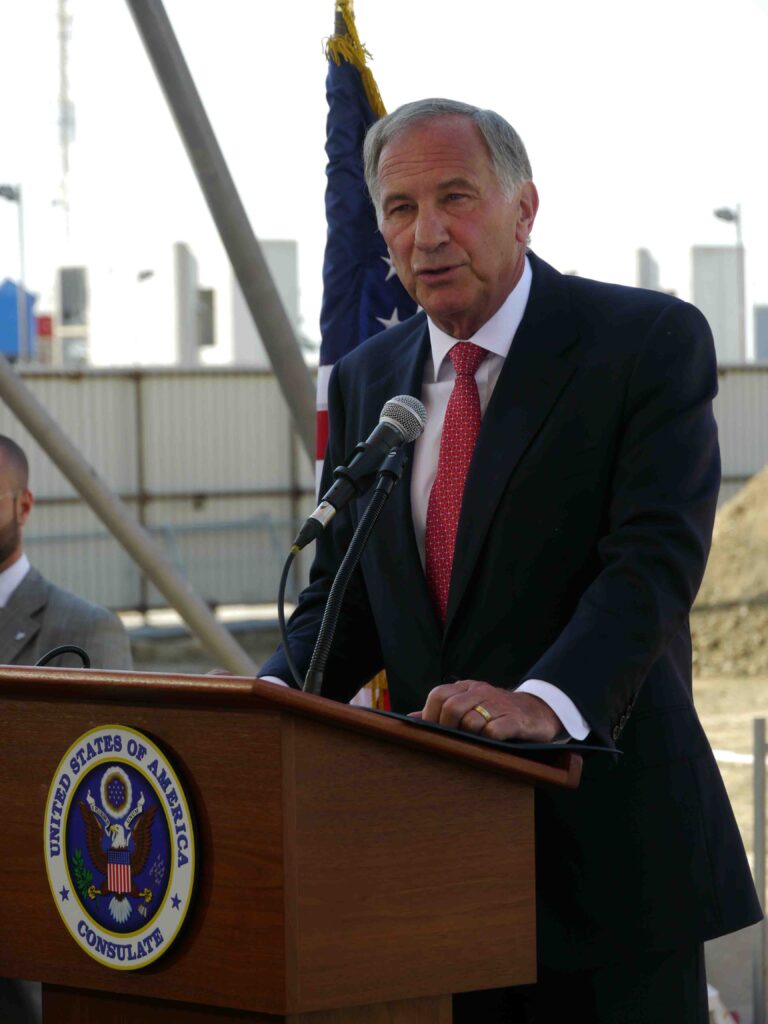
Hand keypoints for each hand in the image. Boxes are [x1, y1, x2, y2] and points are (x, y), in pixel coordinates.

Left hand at [414, 679, 562, 741]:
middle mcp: (481, 691)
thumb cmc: (497, 711)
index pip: (438, 695)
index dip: (430, 715)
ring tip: (474, 742)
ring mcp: (498, 703)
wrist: (538, 711)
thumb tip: (411, 718)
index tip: (431, 732)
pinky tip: (491, 743)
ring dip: (468, 736)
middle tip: (451, 741)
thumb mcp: (470, 705)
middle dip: (446, 729)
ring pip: (470, 721)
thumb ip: (441, 711)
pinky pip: (493, 731)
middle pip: (451, 708)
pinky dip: (488, 740)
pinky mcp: (515, 719)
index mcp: (466, 687)